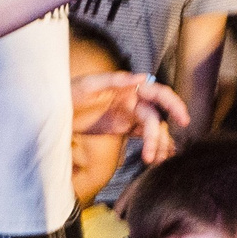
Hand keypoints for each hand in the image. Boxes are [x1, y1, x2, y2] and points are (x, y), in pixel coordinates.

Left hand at [73, 70, 187, 166]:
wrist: (54, 109)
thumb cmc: (70, 91)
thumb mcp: (88, 84)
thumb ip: (115, 80)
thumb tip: (142, 77)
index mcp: (129, 87)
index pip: (158, 94)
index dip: (173, 104)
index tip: (182, 119)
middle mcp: (134, 100)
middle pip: (155, 116)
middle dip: (159, 134)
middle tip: (160, 151)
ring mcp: (129, 115)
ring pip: (151, 129)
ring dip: (155, 143)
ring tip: (152, 160)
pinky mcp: (123, 128)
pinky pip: (142, 136)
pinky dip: (151, 145)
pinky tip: (155, 157)